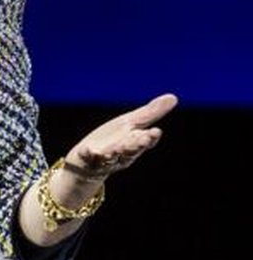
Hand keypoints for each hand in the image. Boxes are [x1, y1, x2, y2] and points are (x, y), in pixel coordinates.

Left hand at [63, 93, 177, 180]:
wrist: (87, 162)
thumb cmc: (113, 140)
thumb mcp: (131, 124)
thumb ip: (150, 113)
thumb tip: (174, 97)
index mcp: (133, 144)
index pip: (144, 141)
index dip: (150, 138)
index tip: (155, 132)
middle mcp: (121, 154)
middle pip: (130, 150)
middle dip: (135, 145)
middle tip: (142, 138)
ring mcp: (103, 159)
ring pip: (110, 157)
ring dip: (113, 153)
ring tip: (114, 149)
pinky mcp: (86, 160)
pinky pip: (87, 158)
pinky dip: (88, 154)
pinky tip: (88, 150)